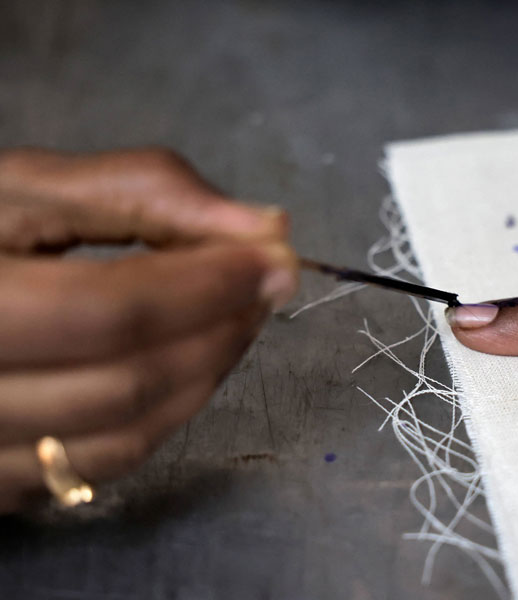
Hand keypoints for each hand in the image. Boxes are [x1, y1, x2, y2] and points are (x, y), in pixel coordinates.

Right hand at [0, 147, 297, 512]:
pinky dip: (168, 414)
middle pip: (125, 384)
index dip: (206, 286)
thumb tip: (266, 227)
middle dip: (218, 331)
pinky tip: (195, 363)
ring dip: (206, 374)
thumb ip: (142, 193)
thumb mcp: (26, 190)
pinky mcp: (1, 480)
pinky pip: (104, 468)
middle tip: (268, 287)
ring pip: (124, 438)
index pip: (108, 312)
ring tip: (241, 317)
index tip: (275, 257)